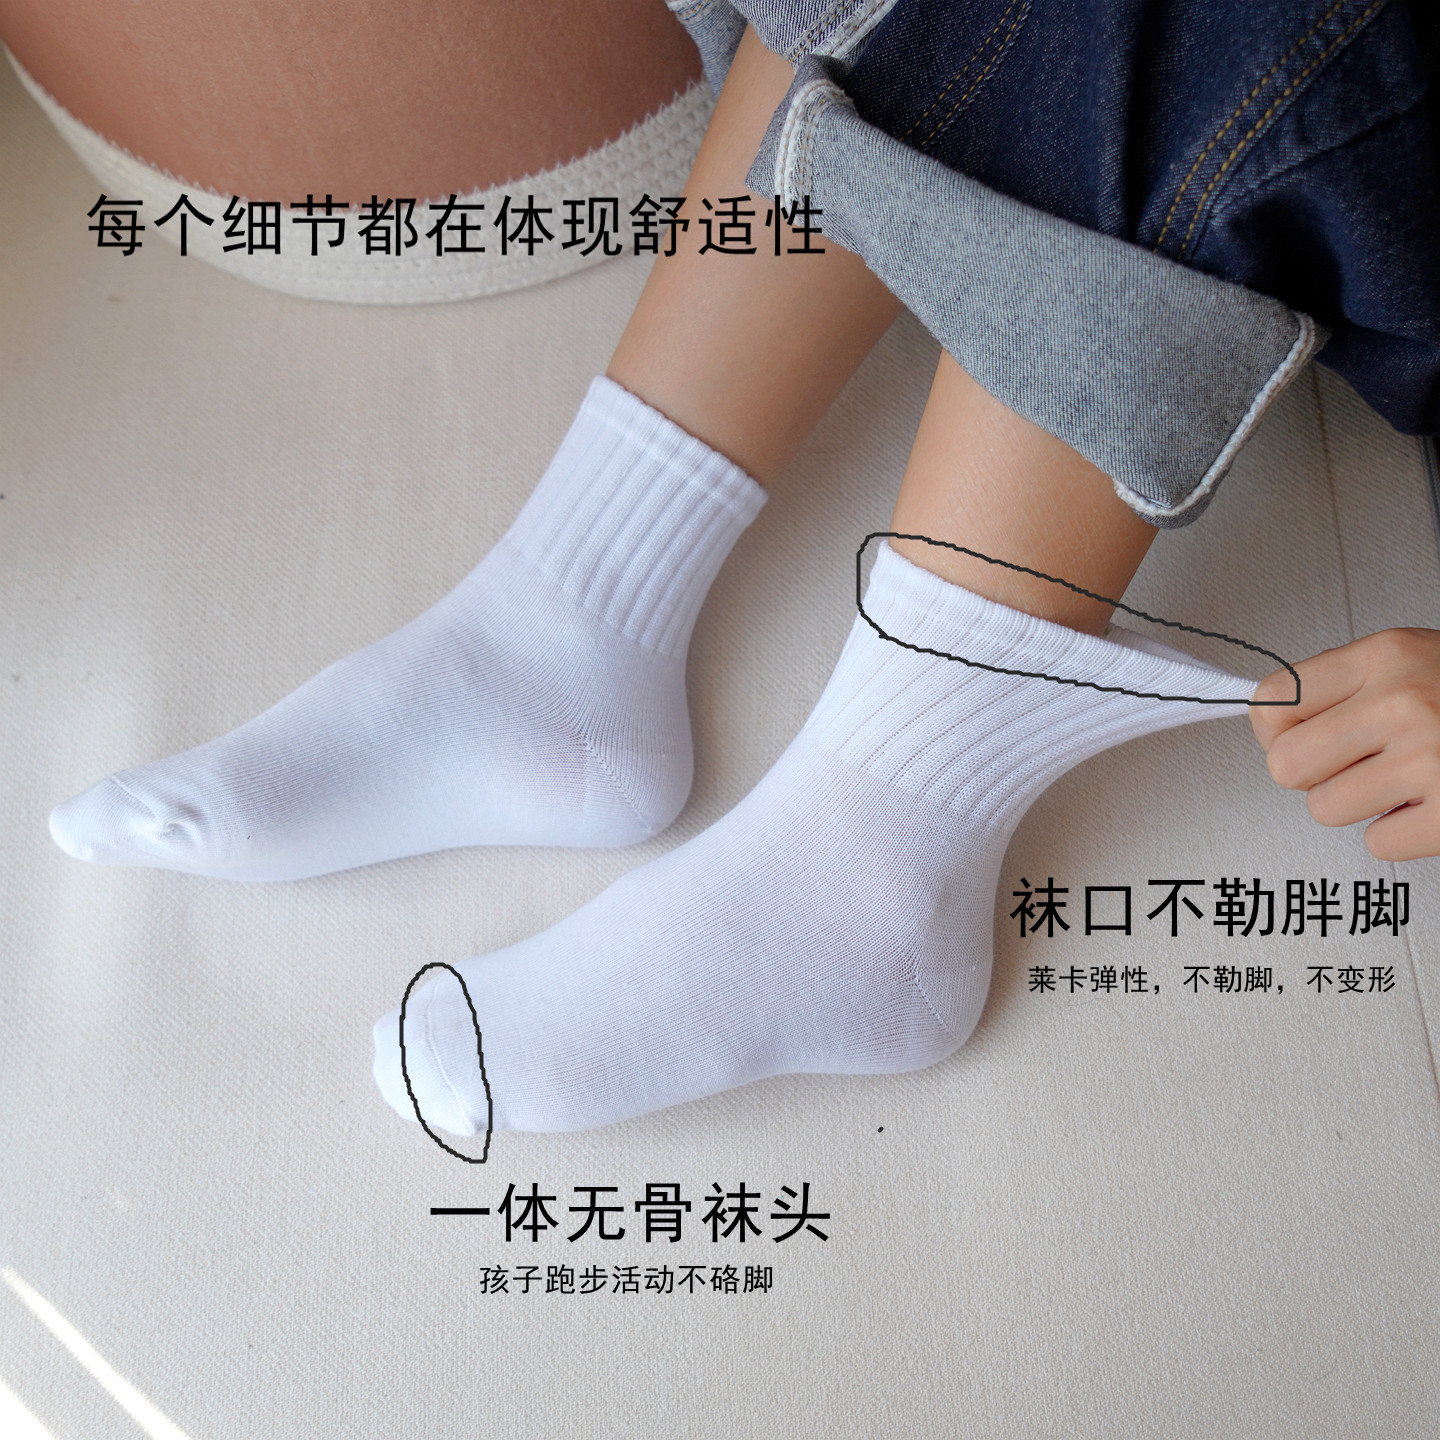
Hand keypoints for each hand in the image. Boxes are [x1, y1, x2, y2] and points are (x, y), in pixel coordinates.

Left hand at [1251, 629, 1439, 861]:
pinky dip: (1401, 833)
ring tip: (1401, 780)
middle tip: (1352, 765)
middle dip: (1312, 774)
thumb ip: (1343, 687)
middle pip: (1285, 766)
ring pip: (1325, 809)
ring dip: (1358, 804)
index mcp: (1386, 656)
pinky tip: (1429, 804)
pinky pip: (1378, 843)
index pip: (1272, 702)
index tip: (1296, 737)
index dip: (1276, 731)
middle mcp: (1404, 702)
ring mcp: (1432, 760)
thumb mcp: (1412, 660)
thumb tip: (1272, 726)